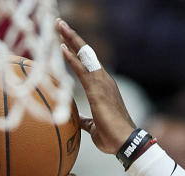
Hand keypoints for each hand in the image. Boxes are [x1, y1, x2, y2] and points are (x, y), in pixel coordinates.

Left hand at [57, 19, 137, 154]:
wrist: (125, 142)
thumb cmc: (112, 137)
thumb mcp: (94, 126)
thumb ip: (85, 120)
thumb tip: (76, 119)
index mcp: (104, 87)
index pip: (88, 63)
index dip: (77, 50)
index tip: (65, 40)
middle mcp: (104, 80)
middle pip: (86, 53)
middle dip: (72, 37)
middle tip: (60, 23)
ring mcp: (101, 83)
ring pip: (84, 55)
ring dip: (70, 40)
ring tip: (59, 26)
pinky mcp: (96, 90)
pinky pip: (81, 70)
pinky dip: (71, 58)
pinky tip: (62, 47)